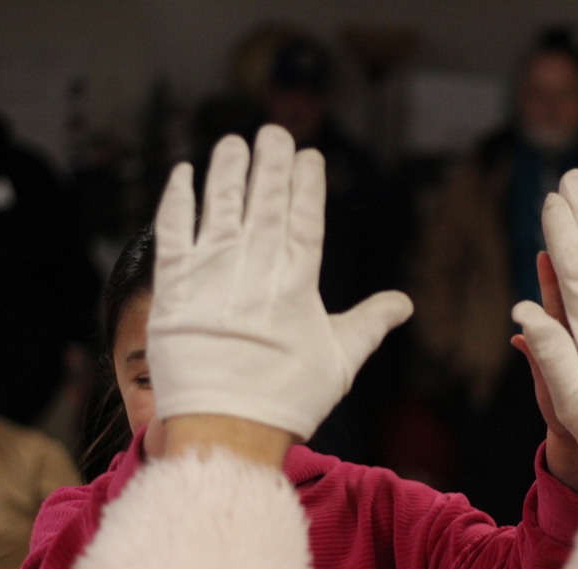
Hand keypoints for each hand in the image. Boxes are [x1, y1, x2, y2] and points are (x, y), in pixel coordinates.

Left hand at [147, 125, 412, 442]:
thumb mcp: (340, 359)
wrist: (226, 428)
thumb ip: (371, 322)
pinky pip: (172, 229)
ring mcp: (212, 271)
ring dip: (227, 169)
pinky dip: (177, 199)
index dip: (307, 182)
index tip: (309, 156)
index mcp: (298, 280)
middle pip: (265, 199)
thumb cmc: (288, 398)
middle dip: (270, 161)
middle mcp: (256, 265)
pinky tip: (182, 175)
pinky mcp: (174, 284)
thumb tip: (405, 303)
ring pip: (220, 204)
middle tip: (273, 131)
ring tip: (231, 143)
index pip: (306, 215)